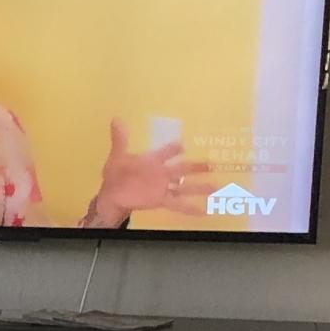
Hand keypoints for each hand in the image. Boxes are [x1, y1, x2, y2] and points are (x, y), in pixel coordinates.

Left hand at [79, 119, 211, 226]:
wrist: (112, 197)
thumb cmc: (115, 176)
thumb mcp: (117, 157)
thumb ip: (120, 140)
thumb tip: (116, 119)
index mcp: (153, 161)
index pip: (167, 152)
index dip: (174, 148)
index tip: (184, 144)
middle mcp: (161, 173)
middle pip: (183, 169)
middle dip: (198, 167)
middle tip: (213, 164)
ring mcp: (163, 187)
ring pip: (185, 186)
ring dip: (200, 187)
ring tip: (217, 187)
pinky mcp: (161, 200)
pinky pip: (178, 204)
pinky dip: (190, 208)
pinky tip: (204, 212)